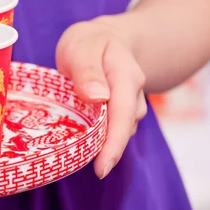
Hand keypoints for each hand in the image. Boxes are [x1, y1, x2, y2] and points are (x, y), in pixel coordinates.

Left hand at [55, 16, 146, 178]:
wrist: (105, 38)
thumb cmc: (91, 41)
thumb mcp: (83, 47)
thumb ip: (88, 69)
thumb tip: (98, 97)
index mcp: (126, 78)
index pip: (122, 116)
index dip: (113, 145)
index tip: (101, 168)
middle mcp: (132, 94)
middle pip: (122, 130)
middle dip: (108, 153)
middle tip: (88, 170)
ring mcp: (127, 105)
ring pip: (117, 131)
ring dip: (101, 146)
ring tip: (77, 156)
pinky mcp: (118, 113)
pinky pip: (109, 129)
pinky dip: (97, 139)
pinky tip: (80, 144)